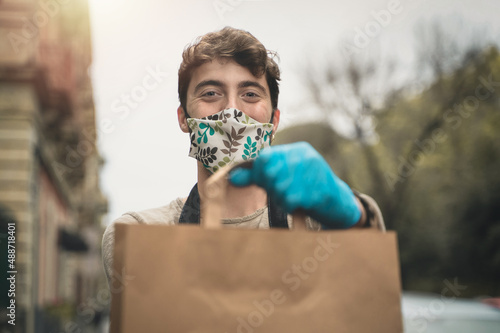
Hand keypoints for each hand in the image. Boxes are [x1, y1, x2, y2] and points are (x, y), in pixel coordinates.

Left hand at [229, 142, 360, 227]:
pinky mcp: (318, 191)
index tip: (266, 182)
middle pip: (270, 172)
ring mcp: (314, 173)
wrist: (339, 203)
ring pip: (278, 187)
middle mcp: (306, 157)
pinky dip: (290, 206)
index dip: (259, 173)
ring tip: (292, 197)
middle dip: (270, 186)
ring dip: (281, 198)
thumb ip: (258, 175)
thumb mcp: (285, 176)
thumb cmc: (307, 189)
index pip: (266, 157)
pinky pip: (290, 200)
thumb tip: (232, 177)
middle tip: (282, 192)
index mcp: (298, 150)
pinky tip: (299, 203)